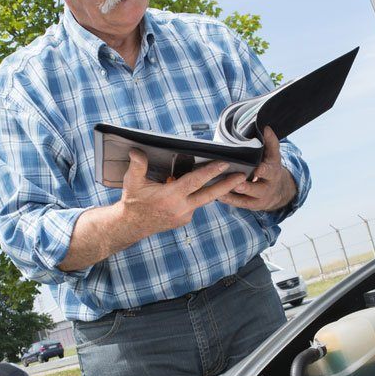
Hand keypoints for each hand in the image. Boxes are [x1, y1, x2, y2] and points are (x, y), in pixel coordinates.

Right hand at [117, 150, 243, 239]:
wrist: (132, 225)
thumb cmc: (133, 201)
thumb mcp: (132, 182)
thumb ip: (137, 165)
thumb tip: (136, 150)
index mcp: (171, 196)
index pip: (195, 181)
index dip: (211, 172)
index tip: (224, 163)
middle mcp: (181, 208)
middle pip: (210, 195)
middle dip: (227, 185)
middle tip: (242, 175)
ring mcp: (185, 216)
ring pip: (203, 199)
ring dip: (215, 189)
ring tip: (228, 178)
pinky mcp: (185, 220)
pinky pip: (195, 204)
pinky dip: (196, 196)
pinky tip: (197, 187)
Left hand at [217, 127, 296, 211]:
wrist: (278, 192)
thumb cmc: (271, 169)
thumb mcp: (273, 156)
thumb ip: (270, 142)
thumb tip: (266, 128)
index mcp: (273, 173)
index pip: (270, 171)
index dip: (264, 170)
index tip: (258, 169)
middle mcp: (267, 187)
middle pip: (258, 189)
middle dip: (248, 186)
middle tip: (238, 184)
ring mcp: (258, 198)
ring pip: (246, 198)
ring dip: (234, 194)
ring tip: (221, 191)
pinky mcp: (250, 205)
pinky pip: (238, 203)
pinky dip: (229, 200)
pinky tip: (218, 195)